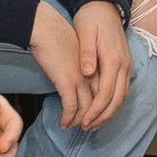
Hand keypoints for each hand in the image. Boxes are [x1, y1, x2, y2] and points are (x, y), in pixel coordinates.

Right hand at [30, 0, 98, 129]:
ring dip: (80, 122)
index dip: (105, 110)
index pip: (110, 94)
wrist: (46, 28)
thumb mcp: (81, 51)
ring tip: (71, 126)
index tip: (97, 118)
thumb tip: (87, 79)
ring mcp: (82, 79)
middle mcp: (96, 74)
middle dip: (95, 120)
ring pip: (87, 110)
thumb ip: (87, 66)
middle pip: (102, 105)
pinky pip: (71, 108)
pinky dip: (67, 118)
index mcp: (102, 66)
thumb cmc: (60, 37)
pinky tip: (62, 122)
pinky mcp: (67, 82)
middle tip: (87, 128)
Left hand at [70, 0, 130, 130]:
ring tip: (92, 123)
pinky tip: (100, 110)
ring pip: (121, 97)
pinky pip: (121, 90)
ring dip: (108, 113)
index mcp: (113, 58)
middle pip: (117, 99)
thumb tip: (87, 72)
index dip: (95, 110)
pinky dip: (112, 103)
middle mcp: (123, 65)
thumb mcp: (85, 31)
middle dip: (102, 116)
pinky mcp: (124, 65)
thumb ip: (86, 52)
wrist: (104, 5)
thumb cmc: (91, 17)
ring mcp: (126, 66)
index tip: (83, 120)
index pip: (107, 92)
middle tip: (86, 127)